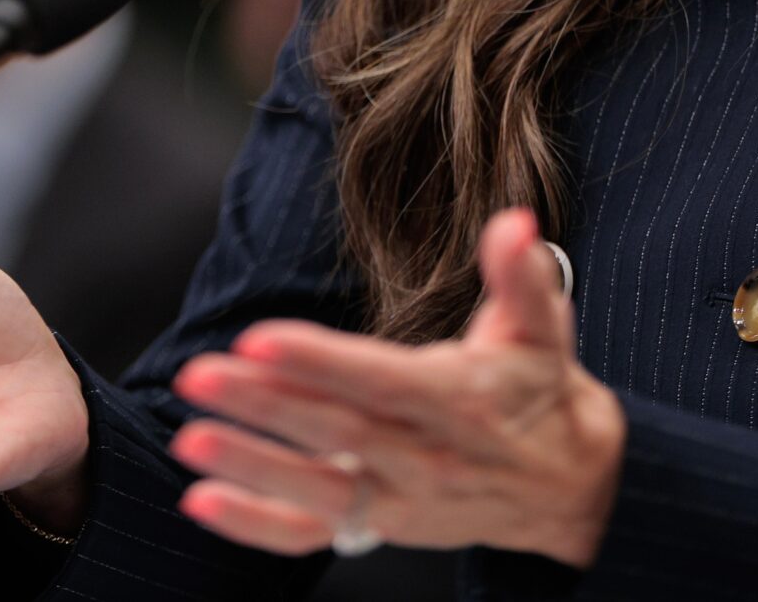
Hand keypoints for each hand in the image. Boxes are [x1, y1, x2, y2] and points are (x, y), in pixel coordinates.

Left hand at [168, 209, 625, 568]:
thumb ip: (522, 274)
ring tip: (189, 439)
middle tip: (199, 375)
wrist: (567, 487)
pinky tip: (202, 501)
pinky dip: (254, 525)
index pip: (381, 379)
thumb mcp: (543, 327)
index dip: (320, 361)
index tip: (261, 339)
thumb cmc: (539, 390)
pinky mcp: (379, 526)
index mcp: (461, 401)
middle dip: (263, 404)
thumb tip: (515, 222)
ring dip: (248, 465)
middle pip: (334, 430)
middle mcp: (426, 457)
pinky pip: (309, 535)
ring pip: (314, 487)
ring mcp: (398, 500)